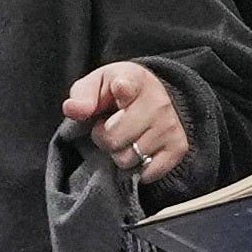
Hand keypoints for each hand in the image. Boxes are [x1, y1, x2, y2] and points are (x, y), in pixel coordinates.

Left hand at [63, 60, 191, 188]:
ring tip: (125, 137)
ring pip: (128, 159)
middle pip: (114, 138)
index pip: (127, 87)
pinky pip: (148, 172)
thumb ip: (82, 96)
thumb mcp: (96, 85)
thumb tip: (72, 109)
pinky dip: (138, 168)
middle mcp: (157, 102)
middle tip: (109, 127)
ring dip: (120, 153)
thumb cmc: (116, 92)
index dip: (122, 91)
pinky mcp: (178, 147)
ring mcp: (169, 125)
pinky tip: (139, 150)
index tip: (121, 90)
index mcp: (133, 79)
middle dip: (104, 137)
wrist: (152, 95)